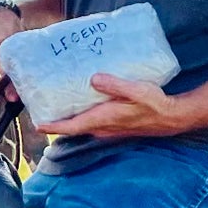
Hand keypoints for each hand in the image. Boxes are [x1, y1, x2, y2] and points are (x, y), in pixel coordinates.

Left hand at [43, 74, 188, 138]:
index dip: (53, 126)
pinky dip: (81, 116)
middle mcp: (102, 127)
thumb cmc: (154, 104)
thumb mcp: (136, 90)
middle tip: (40, 108)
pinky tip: (80, 103)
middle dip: (56, 121)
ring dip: (67, 119)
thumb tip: (94, 79)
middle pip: (72, 128)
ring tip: (54, 104)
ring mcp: (107, 129)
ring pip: (81, 126)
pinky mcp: (113, 125)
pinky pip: (90, 122)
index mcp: (103, 119)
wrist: (170, 117)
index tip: (37, 125)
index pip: (72, 127)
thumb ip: (115, 85)